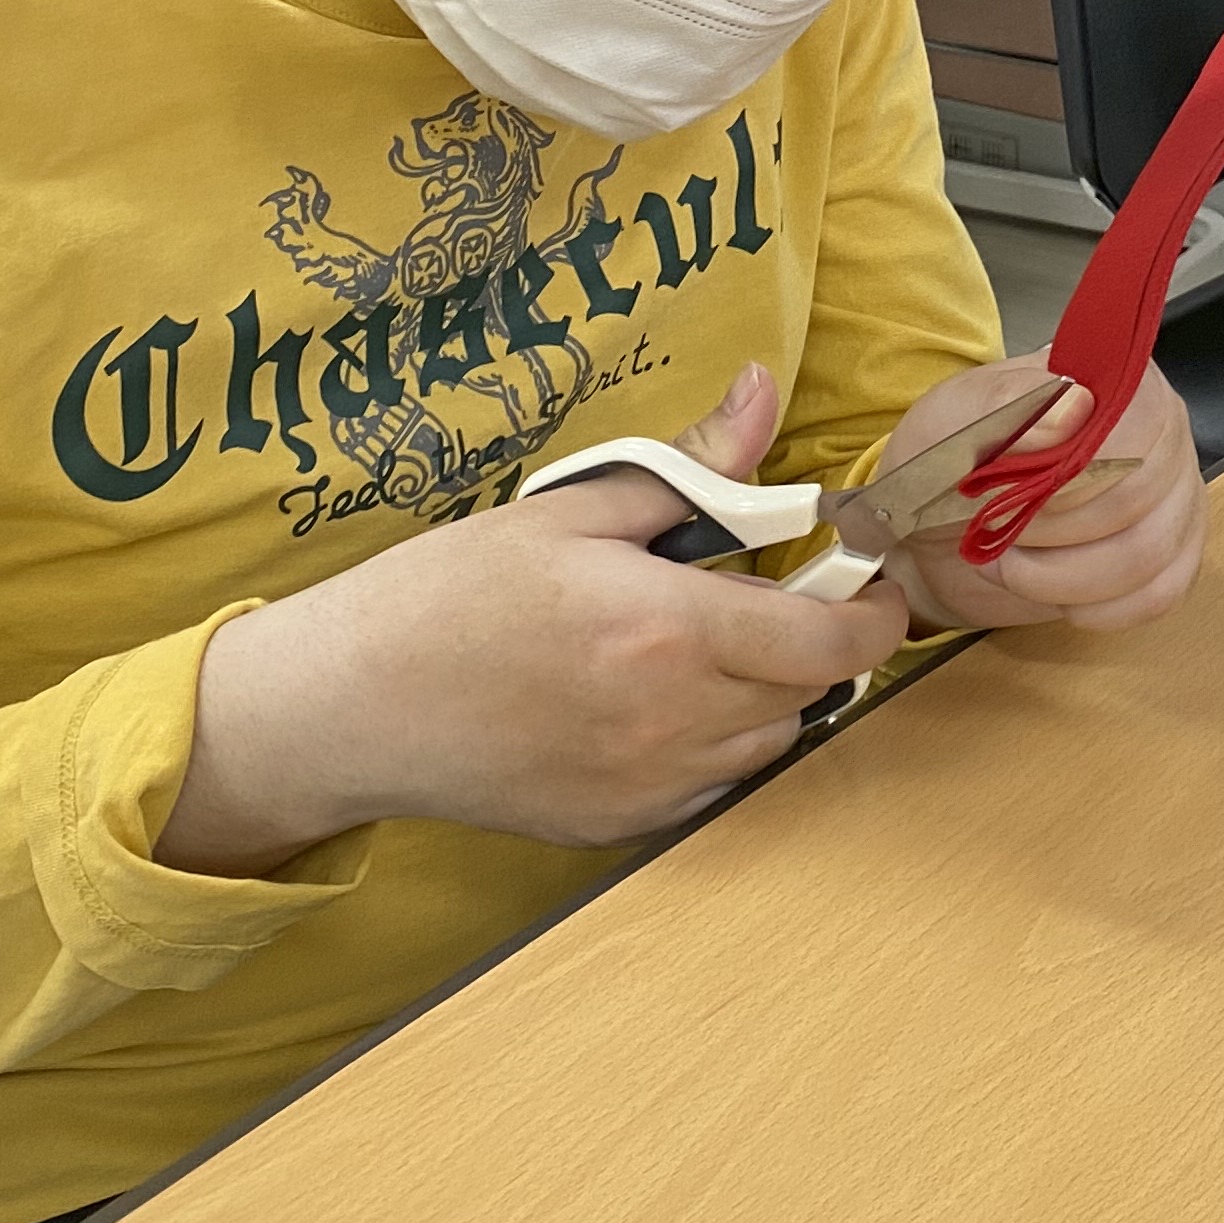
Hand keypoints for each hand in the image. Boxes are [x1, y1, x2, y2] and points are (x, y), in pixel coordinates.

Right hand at [164, 363, 909, 872]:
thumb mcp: (569, 510)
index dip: (875, 612)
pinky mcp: (617, 826)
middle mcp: (674, 723)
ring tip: (700, 641)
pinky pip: (711, 783)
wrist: (348, 707)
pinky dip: (713, 740)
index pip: (832, 642)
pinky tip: (655, 698)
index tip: (871, 579)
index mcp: (670, 632)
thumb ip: (688, 466)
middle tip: (768, 591)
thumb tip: (763, 396)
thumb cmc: (449, 595)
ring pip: (768, 742)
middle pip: (810, 692)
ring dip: (767, 692)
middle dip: (814, 639)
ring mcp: (647, 786)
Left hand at [878, 355, 1205, 635]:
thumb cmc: (949, 461)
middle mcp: (1163, 434)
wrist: (936, 525)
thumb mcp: (955, 420)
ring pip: (1148, 557)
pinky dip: (1100, 608)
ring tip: (1016, 563)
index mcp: (1119, 383)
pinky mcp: (1170, 557)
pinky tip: (1059, 594)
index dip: (1074, 475)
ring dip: (1066, 578)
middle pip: (1140, 500)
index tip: (1014, 494)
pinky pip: (1160, 595)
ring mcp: (1174, 499)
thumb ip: (1010, 406)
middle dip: (1055, 533)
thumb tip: (1076, 407)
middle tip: (1001, 531)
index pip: (1136, 427)